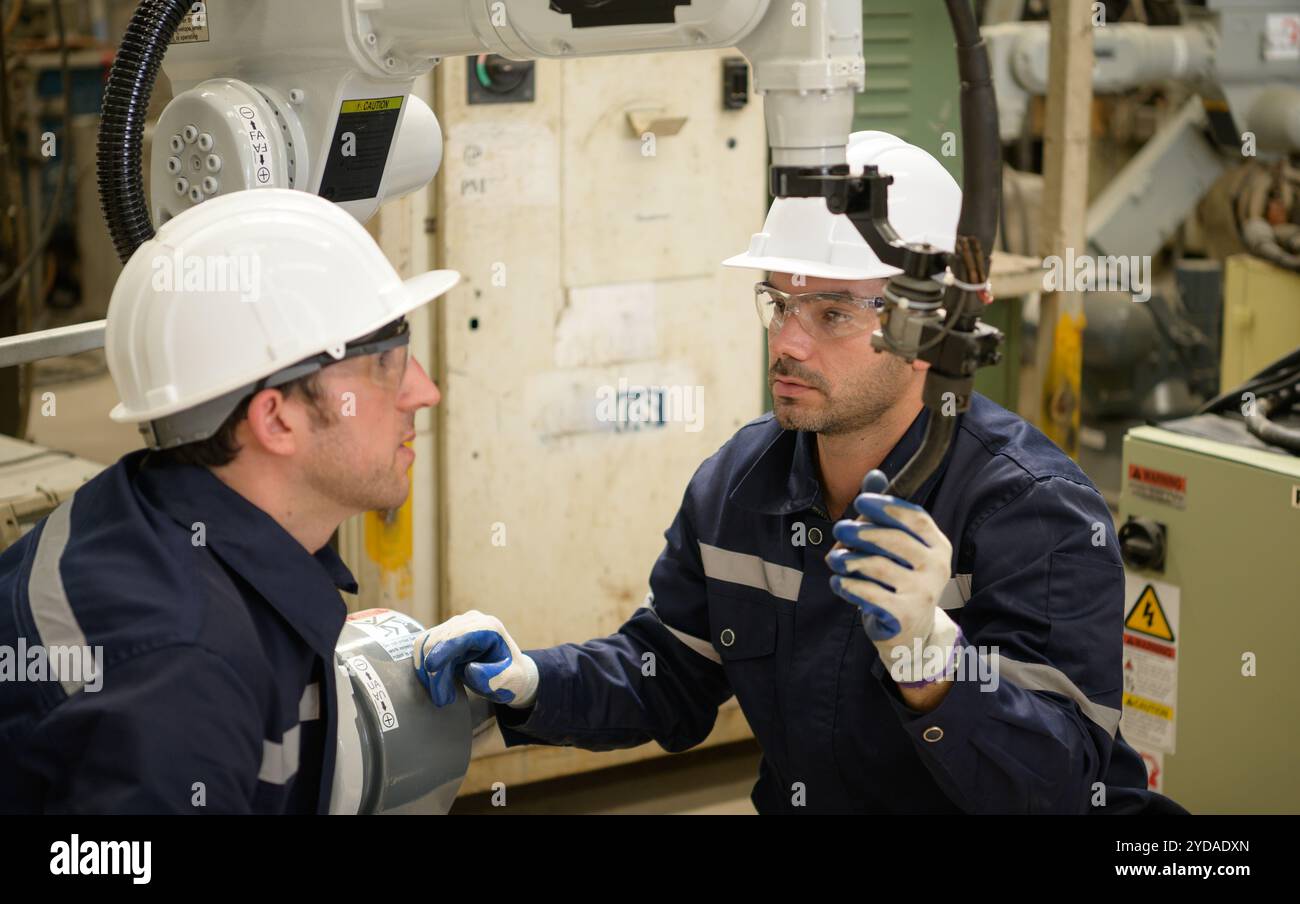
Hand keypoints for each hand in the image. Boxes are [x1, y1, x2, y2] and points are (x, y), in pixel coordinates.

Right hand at [412, 610, 538, 707]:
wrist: (510, 672)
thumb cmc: (512, 676)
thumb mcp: (511, 681)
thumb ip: (495, 677)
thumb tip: (470, 669)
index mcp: (489, 627)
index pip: (458, 635)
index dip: (442, 650)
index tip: (431, 668)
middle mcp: (470, 621)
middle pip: (439, 640)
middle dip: (435, 671)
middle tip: (442, 699)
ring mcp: (456, 625)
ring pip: (426, 643)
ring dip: (427, 671)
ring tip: (441, 694)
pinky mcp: (445, 634)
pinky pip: (424, 646)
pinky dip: (424, 666)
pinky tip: (435, 683)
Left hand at [826, 470, 961, 685]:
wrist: (911, 634)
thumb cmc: (899, 581)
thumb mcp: (895, 547)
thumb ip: (884, 514)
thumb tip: (874, 475)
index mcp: (937, 545)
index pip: (915, 518)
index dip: (887, 507)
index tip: (861, 501)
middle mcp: (936, 567)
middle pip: (894, 540)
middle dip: (862, 532)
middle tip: (839, 528)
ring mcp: (923, 593)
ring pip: (877, 566)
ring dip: (849, 560)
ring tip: (834, 559)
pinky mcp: (905, 615)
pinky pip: (869, 593)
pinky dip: (848, 585)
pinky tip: (838, 582)